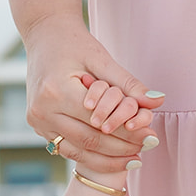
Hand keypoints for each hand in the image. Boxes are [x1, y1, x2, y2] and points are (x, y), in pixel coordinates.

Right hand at [25, 15, 162, 174]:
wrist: (44, 36)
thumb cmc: (74, 44)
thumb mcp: (102, 59)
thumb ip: (128, 84)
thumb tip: (157, 102)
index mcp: (56, 92)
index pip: (99, 121)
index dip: (127, 133)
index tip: (151, 137)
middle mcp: (42, 111)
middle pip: (89, 140)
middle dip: (121, 148)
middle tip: (147, 149)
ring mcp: (37, 122)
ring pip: (78, 151)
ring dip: (107, 159)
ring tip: (134, 159)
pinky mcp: (38, 126)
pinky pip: (68, 148)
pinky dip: (91, 155)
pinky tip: (113, 158)